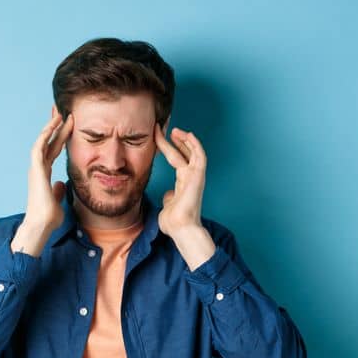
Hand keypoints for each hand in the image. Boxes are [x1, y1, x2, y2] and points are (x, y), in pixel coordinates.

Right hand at [13, 106, 70, 252]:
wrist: (41, 225)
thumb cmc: (48, 217)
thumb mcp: (58, 200)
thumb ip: (58, 190)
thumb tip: (61, 185)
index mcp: (44, 174)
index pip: (53, 150)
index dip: (60, 136)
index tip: (69, 123)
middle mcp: (38, 168)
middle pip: (47, 142)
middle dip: (55, 126)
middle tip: (61, 110)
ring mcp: (36, 168)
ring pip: (42, 141)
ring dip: (50, 126)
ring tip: (60, 113)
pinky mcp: (35, 170)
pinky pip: (39, 147)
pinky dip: (45, 135)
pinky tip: (52, 124)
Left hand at [155, 123, 217, 269]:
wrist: (181, 229)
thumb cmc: (174, 223)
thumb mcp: (167, 207)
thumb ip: (169, 198)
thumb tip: (168, 195)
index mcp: (183, 183)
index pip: (176, 160)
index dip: (168, 148)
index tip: (157, 137)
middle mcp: (190, 178)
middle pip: (183, 154)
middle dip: (175, 140)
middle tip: (166, 128)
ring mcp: (195, 177)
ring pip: (193, 152)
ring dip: (185, 140)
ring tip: (175, 129)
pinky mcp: (198, 177)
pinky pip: (200, 157)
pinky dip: (195, 145)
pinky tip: (188, 135)